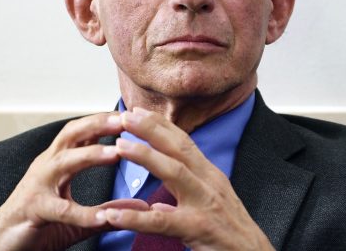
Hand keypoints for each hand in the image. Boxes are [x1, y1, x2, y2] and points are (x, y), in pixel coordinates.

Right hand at [0, 113, 148, 250]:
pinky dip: (81, 213)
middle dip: (98, 125)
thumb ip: (107, 210)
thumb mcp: (78, 216)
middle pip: (71, 135)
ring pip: (63, 161)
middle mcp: (46, 167)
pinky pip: (59, 209)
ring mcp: (37, 186)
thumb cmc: (37, 223)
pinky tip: (100, 217)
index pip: (81, 133)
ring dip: (90, 155)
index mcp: (57, 163)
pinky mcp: (32, 209)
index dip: (104, 121)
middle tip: (124, 120)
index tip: (130, 114)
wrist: (1, 245)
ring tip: (115, 153)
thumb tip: (140, 207)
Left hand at [103, 108, 273, 250]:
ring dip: (146, 157)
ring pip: (175, 173)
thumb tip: (158, 204)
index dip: (161, 125)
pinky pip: (162, 221)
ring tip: (120, 147)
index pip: (184, 143)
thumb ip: (186, 199)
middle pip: (179, 149)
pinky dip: (136, 217)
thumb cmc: (231, 232)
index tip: (138, 112)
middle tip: (126, 117)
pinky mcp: (199, 228)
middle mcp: (209, 184)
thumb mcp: (211, 205)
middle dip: (151, 130)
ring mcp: (205, 204)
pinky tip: (114, 215)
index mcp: (210, 176)